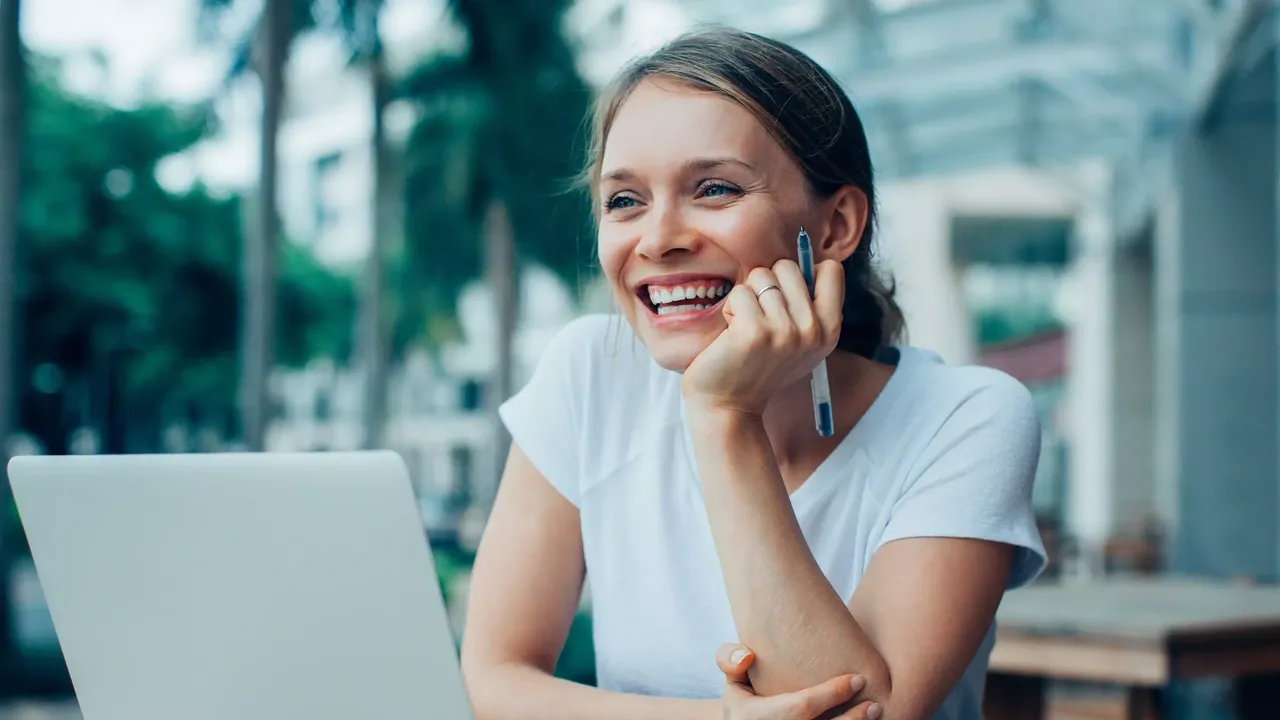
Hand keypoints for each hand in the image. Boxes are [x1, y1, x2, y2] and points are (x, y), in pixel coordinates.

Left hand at [682, 259, 843, 416]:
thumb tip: (806, 261)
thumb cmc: (759, 369)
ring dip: (746, 298)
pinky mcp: (755, 331)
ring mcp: (785, 331)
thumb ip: (808, 308)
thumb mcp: (800, 343)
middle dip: (767, 283)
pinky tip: (732, 333)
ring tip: (745, 327)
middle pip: (789, 266)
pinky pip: (741, 292)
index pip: (832, 270)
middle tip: (760, 315)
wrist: (729, 409)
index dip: (804, 273)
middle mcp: (813, 330)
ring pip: (761, 276)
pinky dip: (731, 308)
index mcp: (830, 330)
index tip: (787, 293)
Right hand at [717, 643, 880, 719]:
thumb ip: (730, 662)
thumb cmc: (745, 705)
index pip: (801, 707)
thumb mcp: (732, 685)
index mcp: (757, 718)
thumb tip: (748, 655)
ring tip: (875, 712)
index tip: (856, 678)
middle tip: (874, 703)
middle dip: (852, 719)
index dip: (831, 694)